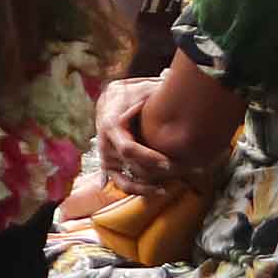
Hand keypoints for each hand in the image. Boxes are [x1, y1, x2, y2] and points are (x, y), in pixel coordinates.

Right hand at [95, 78, 173, 192]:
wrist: (112, 97)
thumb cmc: (131, 93)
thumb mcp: (141, 89)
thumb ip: (155, 91)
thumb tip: (172, 86)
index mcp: (111, 124)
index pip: (127, 148)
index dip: (148, 158)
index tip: (168, 163)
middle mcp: (105, 141)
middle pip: (126, 165)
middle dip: (150, 175)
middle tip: (172, 179)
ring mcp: (106, 152)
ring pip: (119, 177)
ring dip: (139, 187)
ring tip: (161, 190)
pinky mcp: (109, 159)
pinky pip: (116, 178)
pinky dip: (128, 187)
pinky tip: (145, 191)